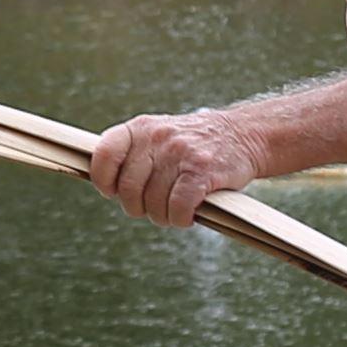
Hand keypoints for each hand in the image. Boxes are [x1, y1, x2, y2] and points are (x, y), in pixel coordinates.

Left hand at [88, 107, 260, 226]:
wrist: (243, 134)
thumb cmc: (194, 144)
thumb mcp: (158, 135)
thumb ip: (132, 154)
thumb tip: (107, 186)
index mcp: (141, 128)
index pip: (104, 155)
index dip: (103, 180)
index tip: (112, 191)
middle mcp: (157, 137)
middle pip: (128, 189)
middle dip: (137, 207)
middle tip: (153, 208)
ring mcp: (179, 154)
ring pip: (153, 203)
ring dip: (163, 216)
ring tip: (174, 210)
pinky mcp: (202, 171)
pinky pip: (177, 208)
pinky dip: (180, 218)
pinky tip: (188, 215)